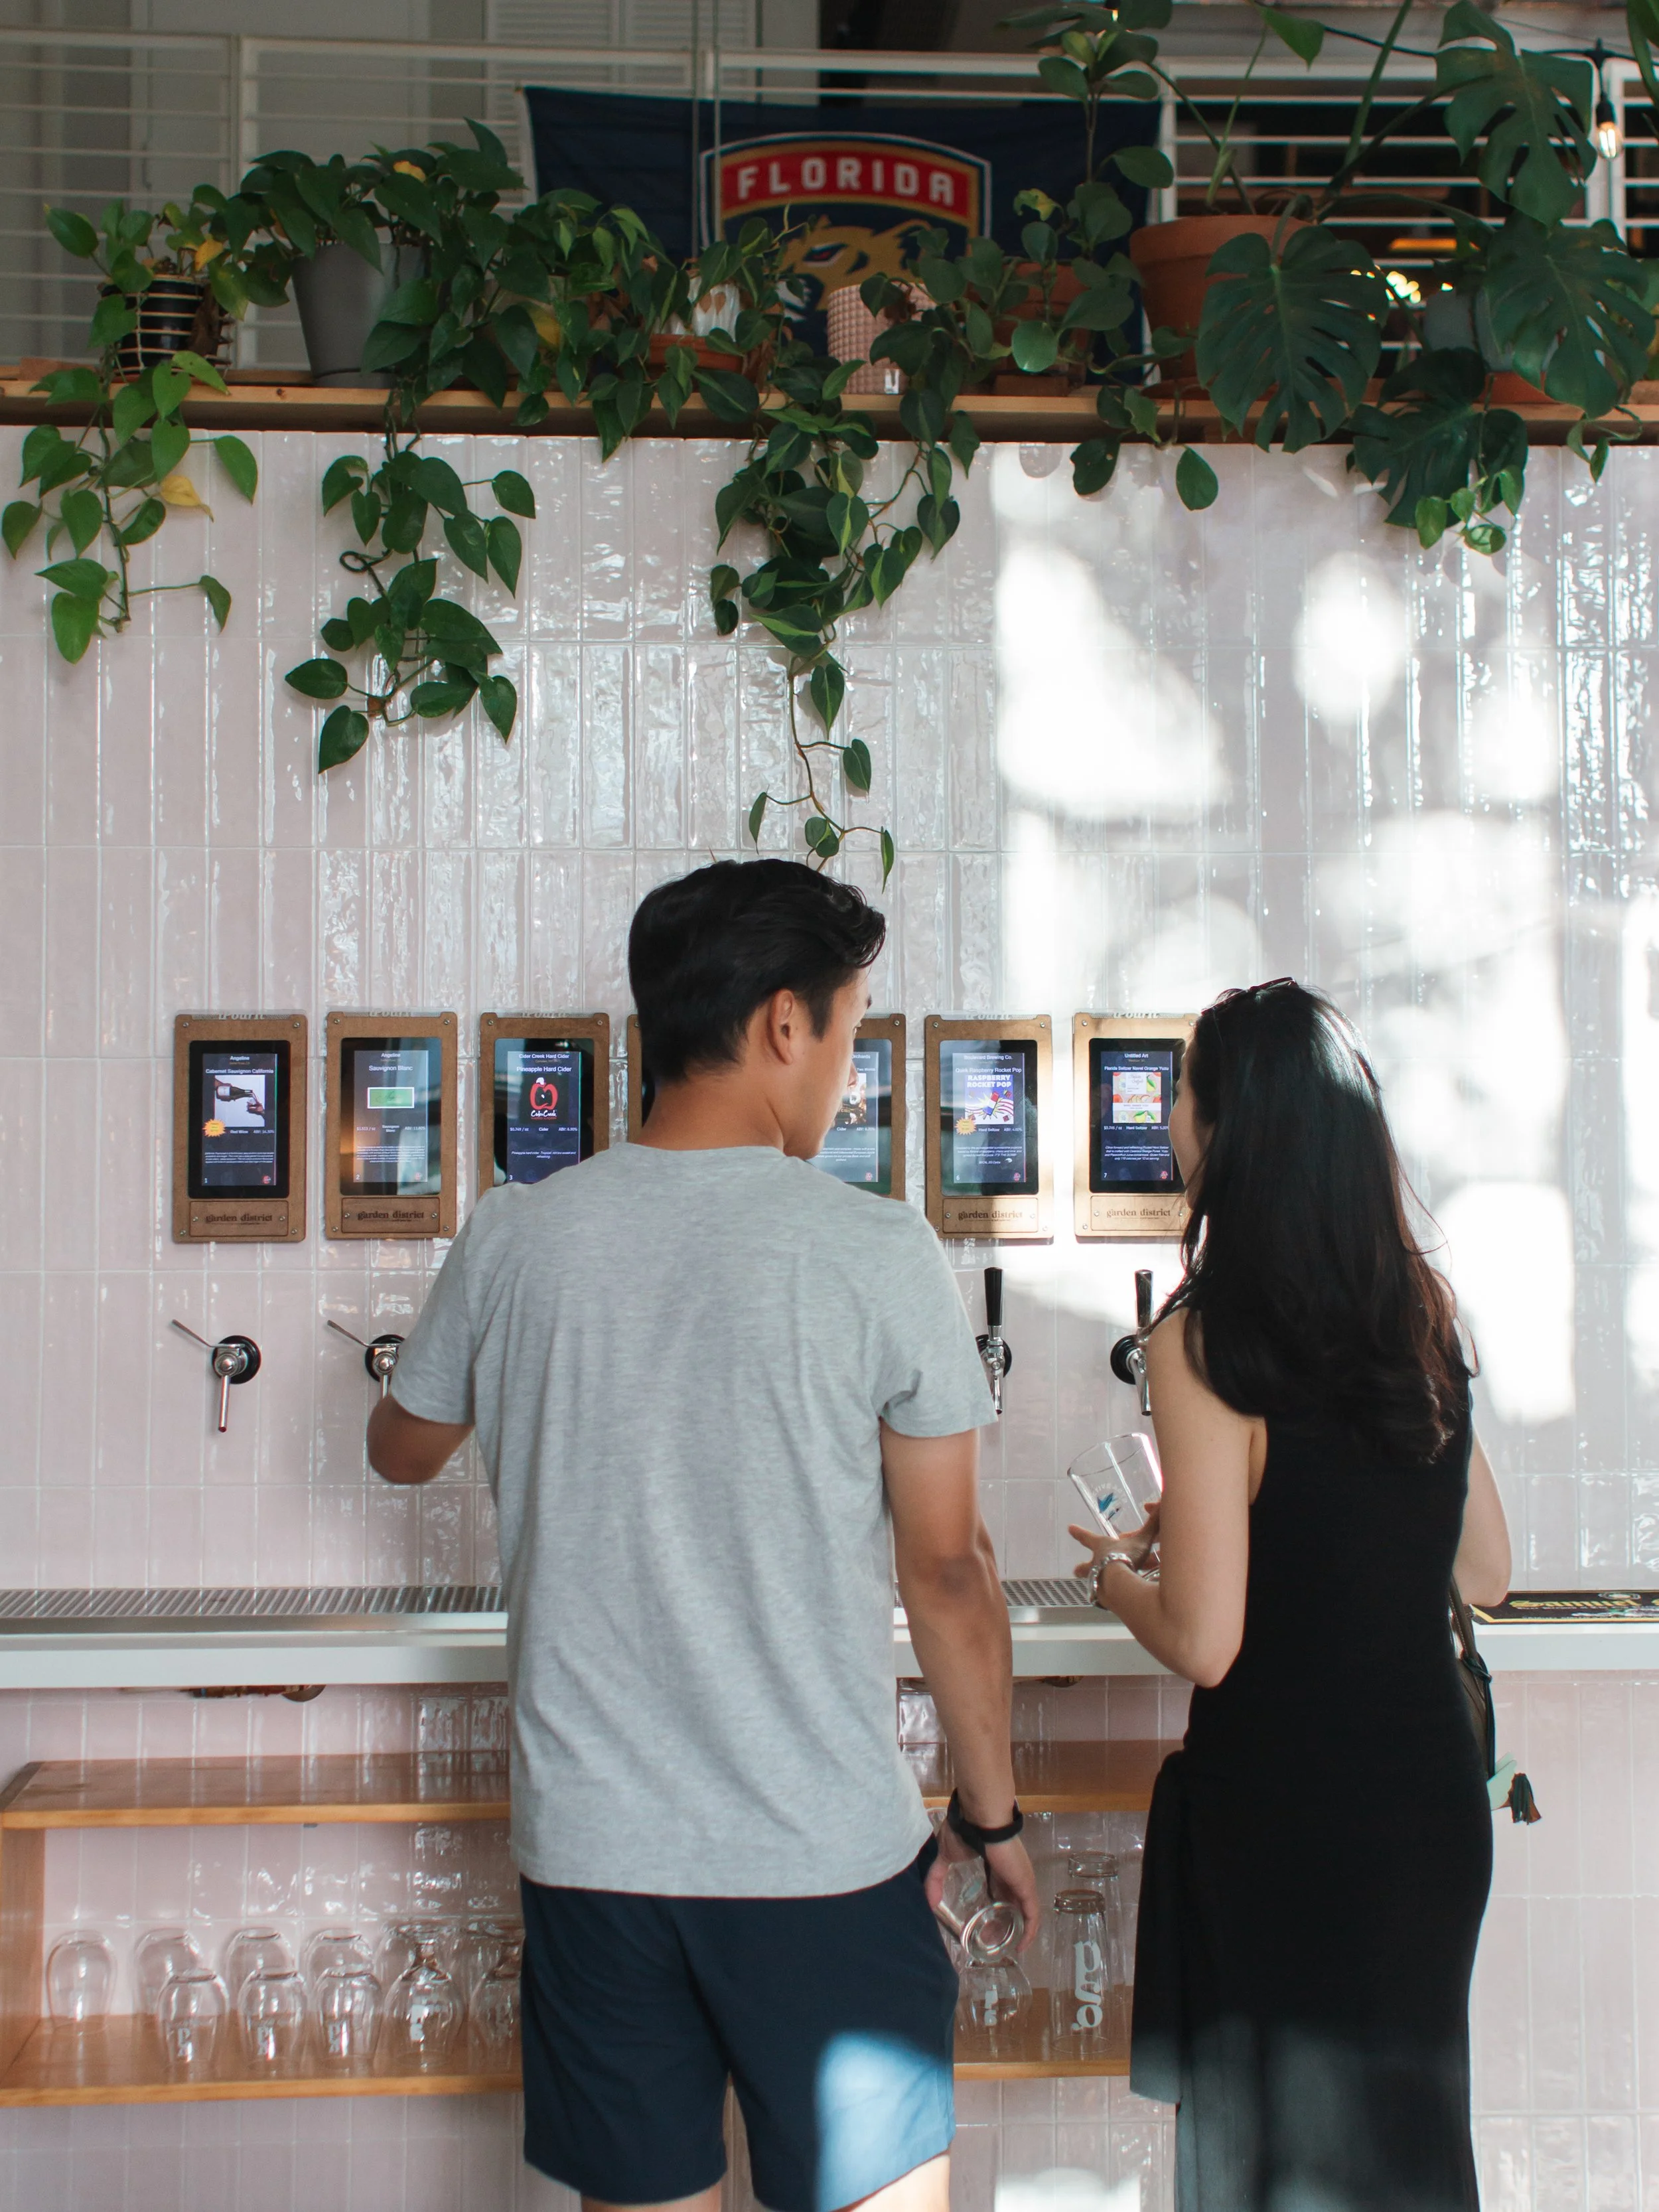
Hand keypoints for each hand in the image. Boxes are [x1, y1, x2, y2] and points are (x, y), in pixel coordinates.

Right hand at [927, 1816, 1041, 1952]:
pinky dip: (1029, 1931)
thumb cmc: (965, 1832)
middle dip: (1003, 1924)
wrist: (981, 1818)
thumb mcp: (946, 1856)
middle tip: (989, 1942)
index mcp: (996, 1866)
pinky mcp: (1026, 1885)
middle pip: (1012, 1904)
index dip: (994, 1909)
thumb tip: (929, 1902)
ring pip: (1024, 1912)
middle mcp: (1011, 1874)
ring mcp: (1021, 1880)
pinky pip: (1033, 1913)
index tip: (982, 1926)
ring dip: (1015, 1930)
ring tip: (1003, 1948)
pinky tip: (1022, 1946)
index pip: (999, 1891)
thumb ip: (936, 1877)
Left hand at [1069, 1500, 1160, 1595]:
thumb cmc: (1125, 1558)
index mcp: (1102, 1547)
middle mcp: (1097, 1564)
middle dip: (1082, 1568)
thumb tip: (1163, 1505)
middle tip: (1075, 1570)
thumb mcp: (1141, 1540)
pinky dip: (1113, 1598)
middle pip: (1086, 1567)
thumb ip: (1152, 1525)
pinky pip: (1109, 1598)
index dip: (1080, 1533)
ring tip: (1103, 1589)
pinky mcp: (1105, 1599)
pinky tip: (1119, 1601)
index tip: (1070, 1528)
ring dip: (1099, 1583)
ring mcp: (1099, 1583)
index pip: (1089, 1538)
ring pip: (1096, 1583)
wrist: (1119, 1586)